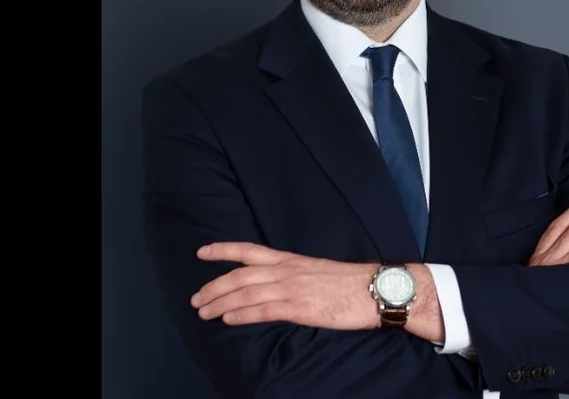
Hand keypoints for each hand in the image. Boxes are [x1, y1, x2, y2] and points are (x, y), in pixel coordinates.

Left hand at [191, 242, 378, 329]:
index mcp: (290, 260)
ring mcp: (292, 288)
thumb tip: (275, 285)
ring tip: (203, 311)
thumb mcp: (316, 271)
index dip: (223, 250)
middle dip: (214, 285)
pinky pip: (263, 310)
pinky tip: (228, 318)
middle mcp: (287, 270)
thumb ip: (293, 276)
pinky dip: (242, 313)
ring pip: (246, 291)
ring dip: (220, 301)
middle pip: (240, 274)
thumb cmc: (349, 283)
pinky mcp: (300, 307)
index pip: (249, 250)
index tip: (202, 252)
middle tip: (195, 298)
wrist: (374, 289)